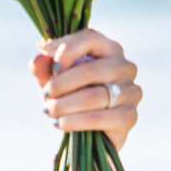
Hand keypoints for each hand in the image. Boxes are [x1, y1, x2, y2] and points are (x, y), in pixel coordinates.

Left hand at [32, 30, 140, 145]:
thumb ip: (44, 66)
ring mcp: (131, 92)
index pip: (90, 38)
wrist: (88, 132)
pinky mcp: (128, 117)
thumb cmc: (71, 96)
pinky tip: (61, 124)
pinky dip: (75, 122)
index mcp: (110, 49)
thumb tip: (38, 58)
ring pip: (93, 96)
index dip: (66, 50)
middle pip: (91, 70)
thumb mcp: (55, 79)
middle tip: (46, 96)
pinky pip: (99, 118)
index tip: (50, 66)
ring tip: (50, 111)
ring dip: (64, 105)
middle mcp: (125, 67)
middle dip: (61, 85)